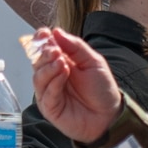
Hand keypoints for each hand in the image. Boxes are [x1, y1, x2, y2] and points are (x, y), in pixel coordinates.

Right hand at [26, 27, 121, 142]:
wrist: (110, 115)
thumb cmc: (102, 89)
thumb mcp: (93, 62)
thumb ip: (75, 46)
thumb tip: (56, 31)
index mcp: (61, 61)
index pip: (44, 48)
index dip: (41, 40)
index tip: (43, 33)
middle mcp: (52, 76)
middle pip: (37, 61)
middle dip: (43, 54)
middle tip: (55, 51)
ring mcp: (49, 92)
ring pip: (38, 77)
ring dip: (48, 67)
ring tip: (61, 62)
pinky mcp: (49, 107)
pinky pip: (45, 93)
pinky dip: (53, 82)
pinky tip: (63, 75)